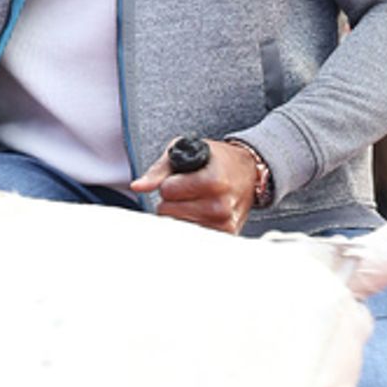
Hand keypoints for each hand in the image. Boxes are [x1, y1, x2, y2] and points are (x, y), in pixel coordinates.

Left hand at [131, 138, 258, 233]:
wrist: (248, 172)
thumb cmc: (216, 160)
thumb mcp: (188, 151)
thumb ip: (159, 170)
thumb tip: (138, 186)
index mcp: (213, 182)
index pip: (166, 191)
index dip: (170, 183)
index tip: (183, 178)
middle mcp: (220, 206)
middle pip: (168, 211)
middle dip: (173, 199)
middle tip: (190, 189)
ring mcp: (223, 224)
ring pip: (177, 223)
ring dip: (181, 212)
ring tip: (197, 198)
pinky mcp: (224, 235)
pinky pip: (191, 233)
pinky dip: (191, 222)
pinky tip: (201, 212)